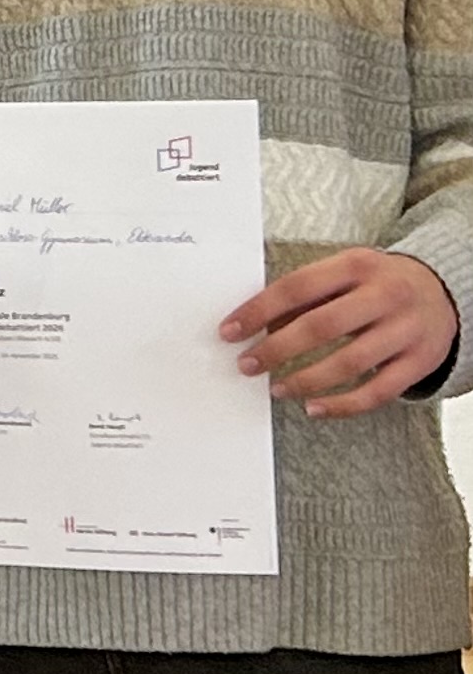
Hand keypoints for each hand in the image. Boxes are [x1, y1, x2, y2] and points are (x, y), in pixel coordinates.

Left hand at [222, 247, 459, 417]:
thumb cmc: (377, 282)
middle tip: (247, 364)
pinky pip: (378, 392)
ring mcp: (406, 330)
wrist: (443, 290)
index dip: (258, 311)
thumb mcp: (343, 273)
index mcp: (357, 266)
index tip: (230, 330)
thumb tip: (252, 323)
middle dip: (276, 349)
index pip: (297, 288)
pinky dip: (342, 405)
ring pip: (349, 363)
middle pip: (321, 327)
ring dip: (305, 380)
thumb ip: (305, 294)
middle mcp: (384, 296)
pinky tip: (314, 407)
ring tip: (276, 388)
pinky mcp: (420, 361)